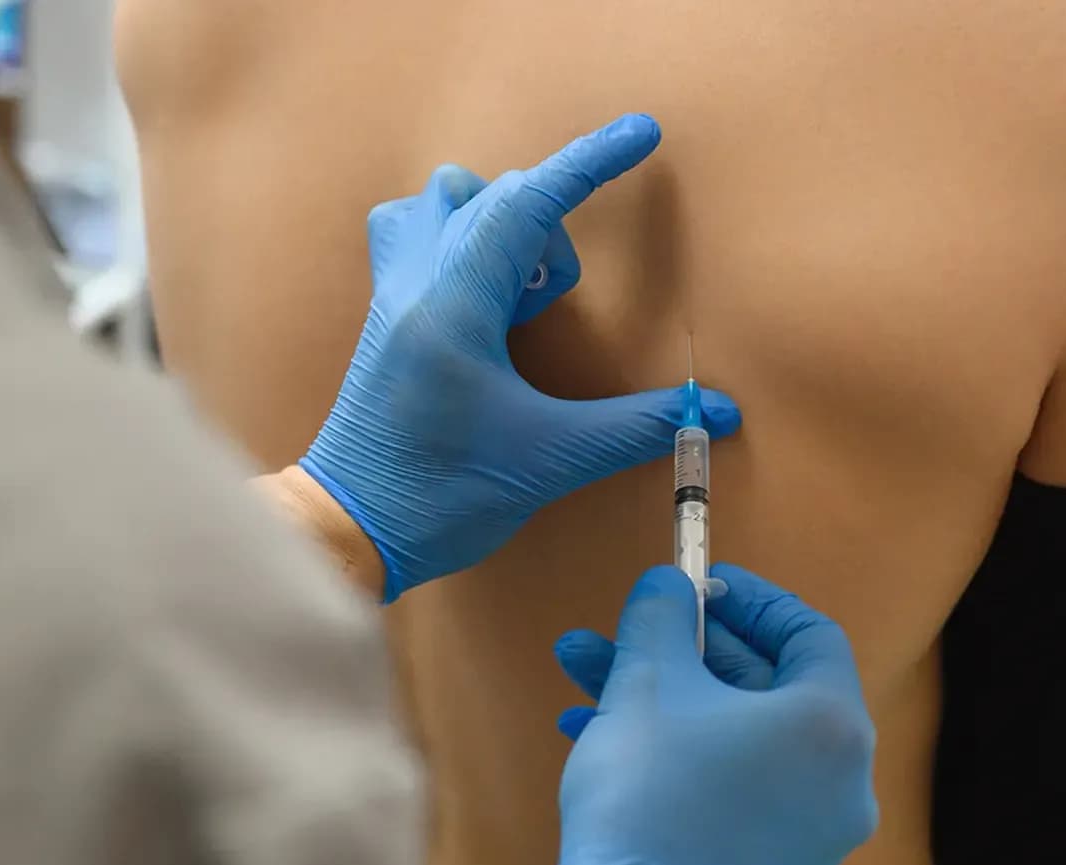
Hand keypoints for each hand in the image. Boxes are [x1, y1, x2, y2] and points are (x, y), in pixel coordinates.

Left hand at [300, 115, 740, 601]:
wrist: (350, 530)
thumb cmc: (441, 496)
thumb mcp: (550, 460)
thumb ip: (635, 428)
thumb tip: (714, 412)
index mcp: (454, 306)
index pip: (529, 204)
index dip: (590, 163)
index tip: (640, 134)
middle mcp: (415, 284)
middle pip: (490, 196)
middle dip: (548, 228)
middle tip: (556, 301)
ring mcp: (391, 297)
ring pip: (440, 204)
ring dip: (496, 224)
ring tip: (517, 298)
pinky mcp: (384, 319)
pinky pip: (415, 237)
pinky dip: (459, 244)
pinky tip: (482, 304)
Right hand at [496, 564, 878, 864]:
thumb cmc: (648, 792)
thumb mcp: (648, 681)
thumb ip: (663, 616)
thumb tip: (667, 586)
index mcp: (832, 728)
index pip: (809, 633)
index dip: (750, 599)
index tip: (698, 585)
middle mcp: (841, 785)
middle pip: (763, 688)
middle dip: (682, 652)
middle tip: (625, 629)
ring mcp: (811, 837)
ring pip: (735, 740)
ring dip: (664, 700)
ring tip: (583, 676)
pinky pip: (734, 788)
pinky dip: (681, 753)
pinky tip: (598, 734)